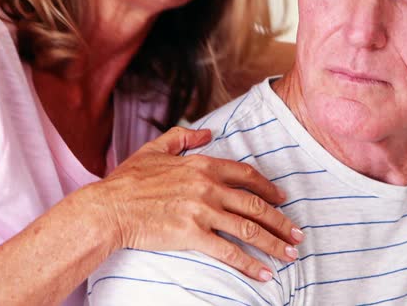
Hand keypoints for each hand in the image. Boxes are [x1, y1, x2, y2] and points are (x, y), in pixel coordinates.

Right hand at [90, 127, 303, 280]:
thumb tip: (208, 133)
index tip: (283, 199)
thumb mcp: (156, 149)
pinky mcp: (192, 235)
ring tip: (290, 254)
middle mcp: (208, 186)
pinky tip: (265, 274)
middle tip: (297, 234)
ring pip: (248, 228)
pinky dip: (250, 264)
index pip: (247, 176)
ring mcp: (202, 210)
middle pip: (255, 205)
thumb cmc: (129, 180)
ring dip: (274, 243)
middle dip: (281, 221)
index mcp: (202, 165)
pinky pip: (229, 251)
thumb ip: (183, 138)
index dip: (269, 188)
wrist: (108, 207)